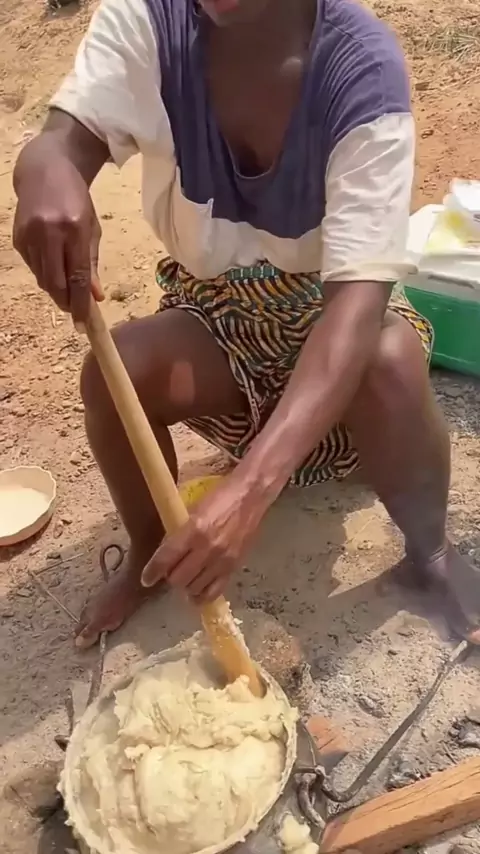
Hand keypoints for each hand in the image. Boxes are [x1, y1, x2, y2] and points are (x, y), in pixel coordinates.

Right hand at [13, 154, 102, 322]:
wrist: (44, 170)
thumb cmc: (75, 200)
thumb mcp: (91, 228)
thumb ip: (92, 263)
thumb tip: (95, 296)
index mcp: (73, 228)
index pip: (77, 276)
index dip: (81, 304)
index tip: (84, 324)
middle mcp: (48, 232)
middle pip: (55, 282)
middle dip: (66, 302)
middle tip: (75, 310)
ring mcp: (29, 234)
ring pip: (42, 278)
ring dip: (56, 289)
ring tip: (66, 286)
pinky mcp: (17, 237)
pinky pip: (32, 267)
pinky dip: (44, 273)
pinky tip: (52, 263)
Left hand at [141, 474, 266, 603]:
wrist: (251, 496)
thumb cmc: (220, 497)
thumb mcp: (193, 509)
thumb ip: (180, 532)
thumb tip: (166, 552)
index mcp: (194, 530)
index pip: (166, 558)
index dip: (152, 572)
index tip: (146, 579)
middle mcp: (207, 549)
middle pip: (178, 579)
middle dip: (170, 577)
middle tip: (170, 570)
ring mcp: (222, 560)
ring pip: (194, 588)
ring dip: (186, 585)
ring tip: (186, 576)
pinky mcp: (234, 567)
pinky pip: (214, 592)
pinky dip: (202, 595)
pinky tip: (197, 591)